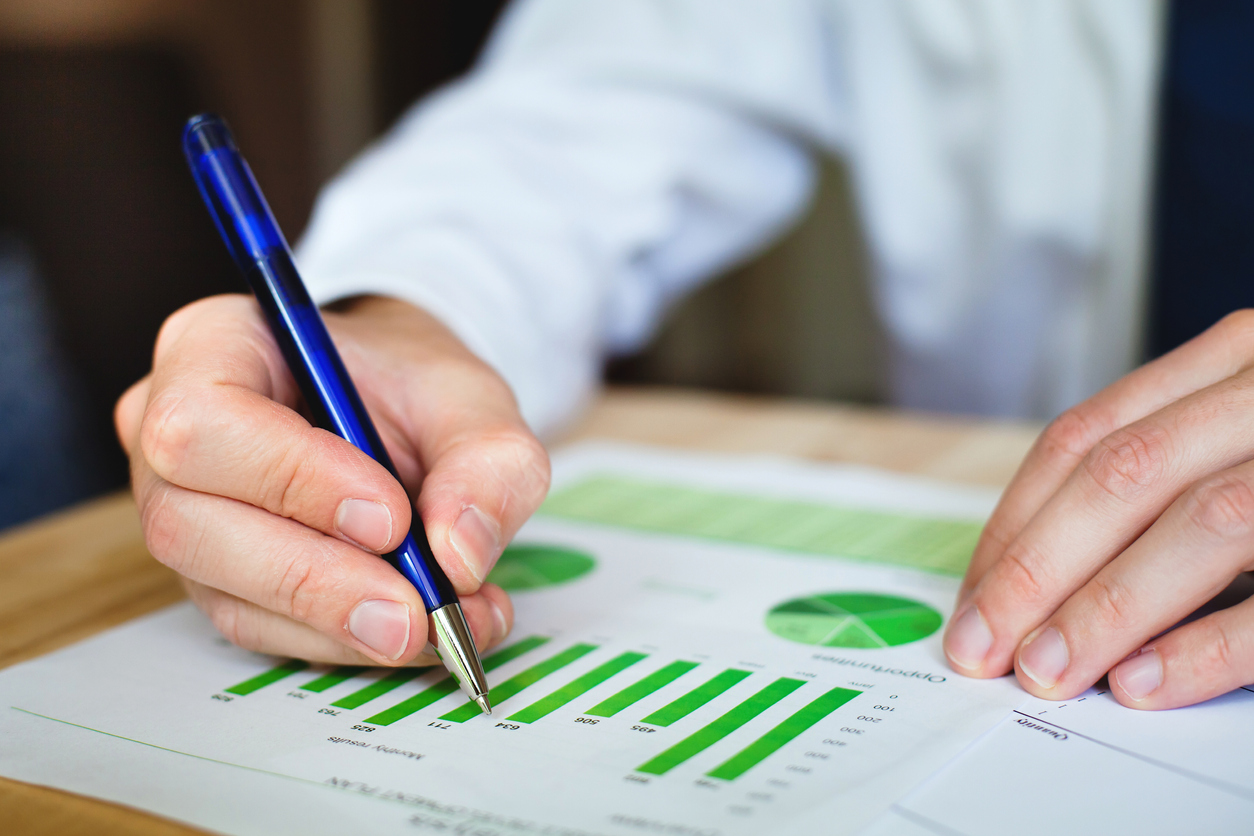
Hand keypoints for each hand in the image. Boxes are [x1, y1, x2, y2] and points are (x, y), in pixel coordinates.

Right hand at [115, 294, 549, 665]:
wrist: (400, 416)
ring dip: (340, 624)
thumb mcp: (472, 399)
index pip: (205, 419)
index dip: (292, 478)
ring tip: (441, 623)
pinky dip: (348, 642)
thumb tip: (460, 554)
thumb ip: (486, 461)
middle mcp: (169, 434)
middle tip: (416, 610)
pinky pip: (264, 630)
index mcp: (212, 346)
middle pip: (193, 523)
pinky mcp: (218, 580)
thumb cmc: (414, 387)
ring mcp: (184, 514)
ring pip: (227, 594)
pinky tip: (422, 632)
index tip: (390, 518)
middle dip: (315, 578)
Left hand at [944, 311, 1253, 708]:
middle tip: (982, 645)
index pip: (1087, 437)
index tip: (971, 594)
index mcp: (1237, 357)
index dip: (1016, 521)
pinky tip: (1148, 683)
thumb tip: (1042, 567)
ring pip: (1205, 520)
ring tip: (1048, 671)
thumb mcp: (1245, 420)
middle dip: (1036, 568)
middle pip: (1124, 475)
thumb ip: (1168, 465)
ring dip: (1109, 607)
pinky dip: (1215, 641)